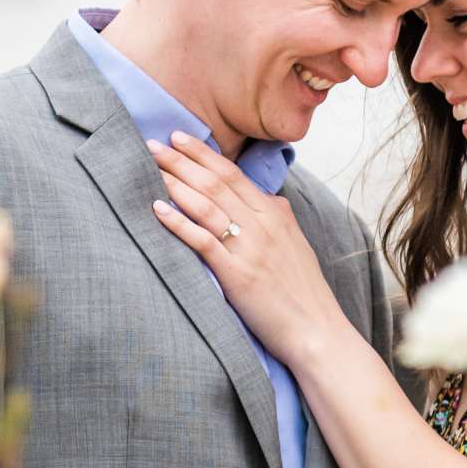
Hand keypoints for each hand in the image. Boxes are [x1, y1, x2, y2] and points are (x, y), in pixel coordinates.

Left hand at [148, 132, 348, 367]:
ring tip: (149, 167)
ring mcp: (249, 248)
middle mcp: (262, 224)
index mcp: (276, 213)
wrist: (317, 330)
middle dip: (180, 159)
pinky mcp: (237, 274)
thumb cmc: (303, 291)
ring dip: (174, 182)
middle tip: (152, 143)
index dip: (202, 153)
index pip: (233, 173)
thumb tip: (267, 199)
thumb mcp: (296, 243)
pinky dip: (177, 221)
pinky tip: (156, 209)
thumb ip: (278, 218)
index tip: (179, 137)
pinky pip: (202, 240)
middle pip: (214, 182)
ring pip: (206, 204)